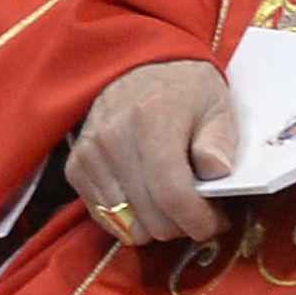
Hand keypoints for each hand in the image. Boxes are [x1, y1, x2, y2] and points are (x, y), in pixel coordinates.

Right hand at [67, 58, 236, 250]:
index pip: (172, 192)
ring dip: (157, 224)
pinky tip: (148, 198)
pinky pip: (106, 218)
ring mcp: (90, 154)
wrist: (141, 69)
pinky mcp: (76, 168)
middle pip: (150, 217)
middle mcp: (113, 136)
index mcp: (152, 117)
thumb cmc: (186, 92)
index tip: (217, 223)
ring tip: (175, 202)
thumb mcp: (217, 107)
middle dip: (182, 225)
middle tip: (201, 211)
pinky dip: (132, 218)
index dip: (198, 220)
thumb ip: (219, 140)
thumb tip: (216, 171)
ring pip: (128, 224)